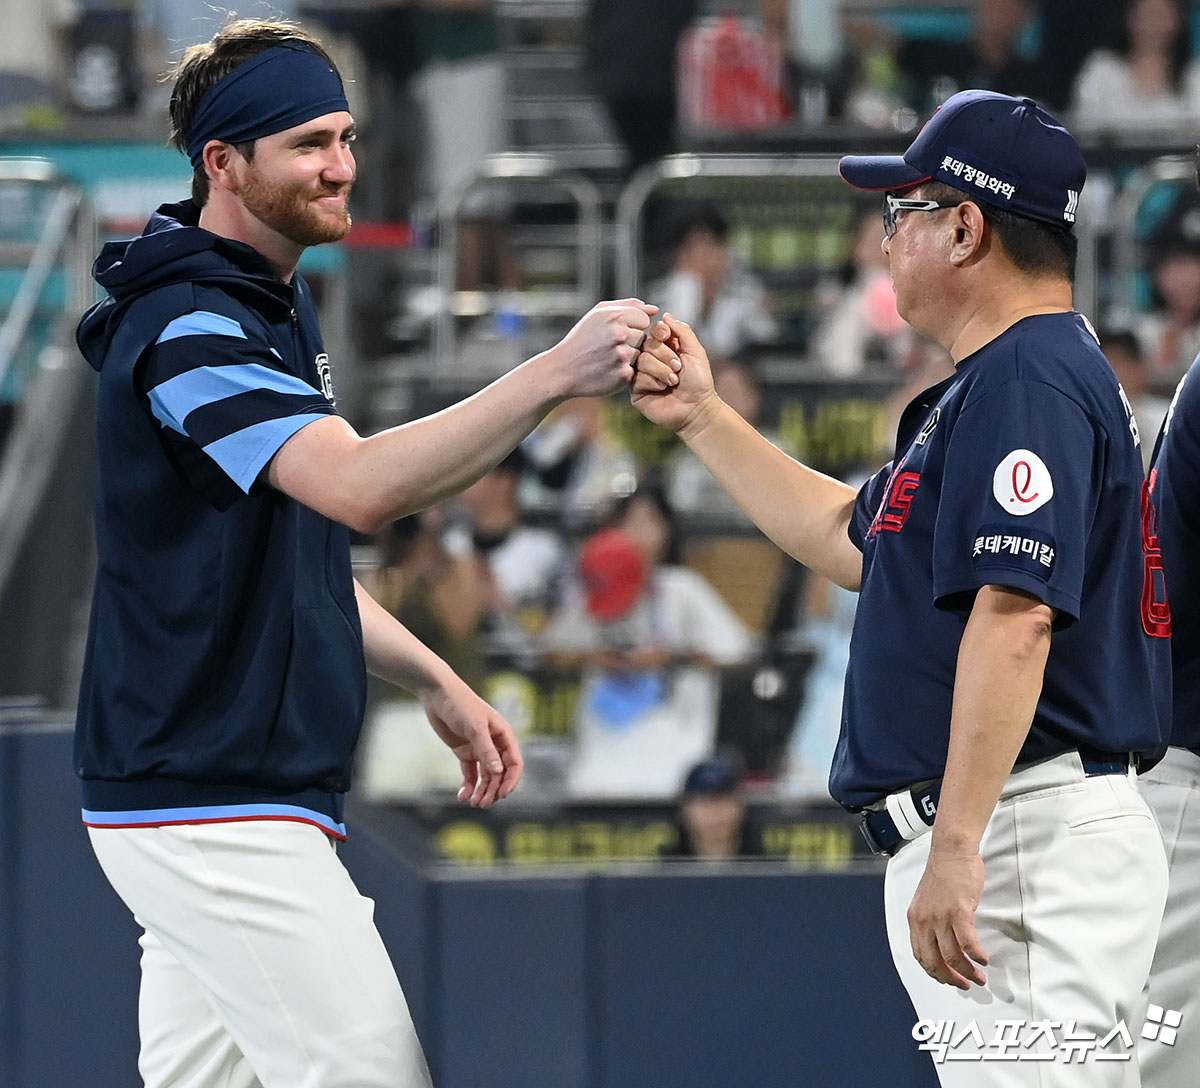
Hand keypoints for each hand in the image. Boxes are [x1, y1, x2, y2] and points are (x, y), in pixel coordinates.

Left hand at [421, 674, 523, 807]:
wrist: (438, 694)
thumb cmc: (461, 704)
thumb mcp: (475, 727)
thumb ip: (486, 750)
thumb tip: (498, 772)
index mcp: (503, 735)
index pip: (514, 762)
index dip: (511, 780)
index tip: (502, 794)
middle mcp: (494, 744)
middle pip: (500, 773)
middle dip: (494, 789)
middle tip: (483, 803)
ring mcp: (479, 749)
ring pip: (486, 776)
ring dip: (482, 790)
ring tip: (474, 803)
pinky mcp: (464, 751)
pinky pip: (470, 773)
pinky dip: (468, 785)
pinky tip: (462, 796)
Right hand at [547, 298, 657, 397]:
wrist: (563, 370)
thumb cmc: (582, 339)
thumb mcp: (598, 314)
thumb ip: (628, 306)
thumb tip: (655, 310)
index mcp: (615, 316)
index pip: (645, 319)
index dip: (632, 326)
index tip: (616, 332)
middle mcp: (620, 335)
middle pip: (643, 337)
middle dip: (631, 342)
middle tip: (609, 347)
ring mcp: (622, 356)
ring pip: (640, 354)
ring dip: (628, 357)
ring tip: (607, 358)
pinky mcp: (623, 376)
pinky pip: (635, 371)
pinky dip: (624, 371)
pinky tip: (608, 370)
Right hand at [630, 314, 718, 435]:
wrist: (696, 408)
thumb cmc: (699, 382)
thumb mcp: (695, 351)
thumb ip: (683, 331)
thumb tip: (665, 315)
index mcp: (665, 347)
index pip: (654, 330)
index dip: (659, 331)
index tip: (667, 337)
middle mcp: (652, 358)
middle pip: (646, 344)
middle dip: (663, 355)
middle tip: (678, 368)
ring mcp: (642, 373)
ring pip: (640, 360)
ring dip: (660, 370)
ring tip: (673, 381)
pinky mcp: (636, 389)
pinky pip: (636, 377)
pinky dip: (652, 382)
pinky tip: (662, 389)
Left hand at [907, 846, 988, 988]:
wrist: (951, 851)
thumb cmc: (943, 873)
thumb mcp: (926, 900)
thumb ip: (929, 920)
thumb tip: (940, 941)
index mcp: (914, 918)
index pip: (920, 954)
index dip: (934, 972)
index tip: (947, 979)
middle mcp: (924, 920)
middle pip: (934, 961)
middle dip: (950, 978)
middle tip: (964, 985)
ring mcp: (940, 917)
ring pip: (952, 956)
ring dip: (968, 972)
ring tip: (979, 977)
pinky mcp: (959, 912)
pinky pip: (968, 943)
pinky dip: (976, 956)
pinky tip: (983, 959)